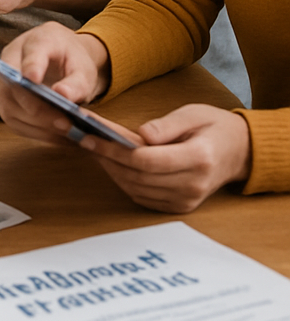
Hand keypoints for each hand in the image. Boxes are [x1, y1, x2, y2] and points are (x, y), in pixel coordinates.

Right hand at [0, 22, 109, 143]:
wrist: (61, 56)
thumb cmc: (70, 59)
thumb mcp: (83, 67)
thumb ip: (76, 81)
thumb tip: (62, 95)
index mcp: (36, 41)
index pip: (30, 53)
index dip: (30, 67)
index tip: (33, 80)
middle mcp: (12, 58)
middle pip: (13, 86)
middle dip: (38, 109)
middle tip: (65, 124)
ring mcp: (4, 79)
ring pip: (10, 107)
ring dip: (37, 125)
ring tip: (65, 134)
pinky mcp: (5, 99)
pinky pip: (14, 120)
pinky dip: (36, 132)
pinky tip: (57, 136)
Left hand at [80, 104, 251, 212]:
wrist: (239, 152)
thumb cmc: (213, 127)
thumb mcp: (193, 114)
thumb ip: (167, 125)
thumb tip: (141, 135)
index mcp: (198, 159)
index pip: (147, 160)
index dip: (113, 149)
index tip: (89, 136)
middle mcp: (193, 185)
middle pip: (137, 176)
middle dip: (104, 157)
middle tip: (80, 138)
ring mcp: (187, 200)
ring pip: (135, 188)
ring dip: (109, 168)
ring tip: (90, 147)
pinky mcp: (179, 206)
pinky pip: (143, 196)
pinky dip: (122, 180)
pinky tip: (109, 162)